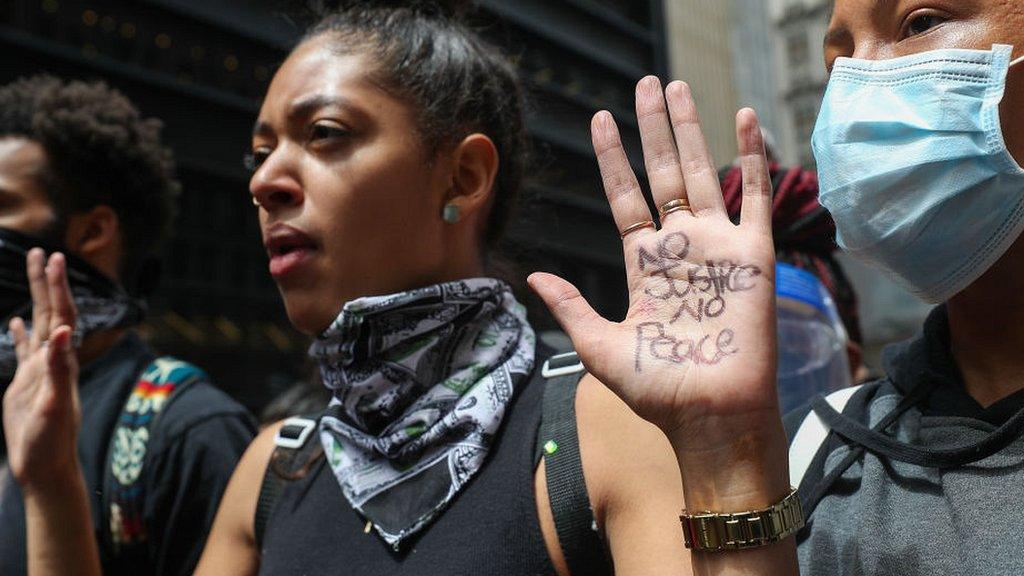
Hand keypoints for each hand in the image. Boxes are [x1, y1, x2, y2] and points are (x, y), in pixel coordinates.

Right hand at [2, 249, 79, 491]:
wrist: (46, 467)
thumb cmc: (51, 440)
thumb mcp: (54, 404)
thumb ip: (59, 369)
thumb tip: (62, 333)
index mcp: (61, 361)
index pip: (62, 315)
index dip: (58, 288)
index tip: (55, 259)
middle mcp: (54, 361)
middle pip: (52, 312)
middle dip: (47, 282)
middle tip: (42, 251)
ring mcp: (40, 371)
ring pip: (39, 325)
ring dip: (38, 298)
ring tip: (34, 272)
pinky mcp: (26, 385)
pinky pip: (25, 351)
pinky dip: (22, 333)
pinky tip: (17, 322)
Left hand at [529, 77, 778, 445]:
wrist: (711, 415)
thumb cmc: (658, 389)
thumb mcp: (599, 345)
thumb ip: (569, 305)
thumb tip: (531, 273)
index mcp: (643, 265)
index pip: (625, 197)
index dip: (612, 159)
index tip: (599, 120)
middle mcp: (679, 247)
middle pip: (661, 173)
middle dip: (652, 128)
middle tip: (645, 83)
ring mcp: (717, 246)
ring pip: (701, 172)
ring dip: (691, 129)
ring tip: (678, 86)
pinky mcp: (753, 254)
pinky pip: (753, 196)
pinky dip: (752, 158)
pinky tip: (745, 119)